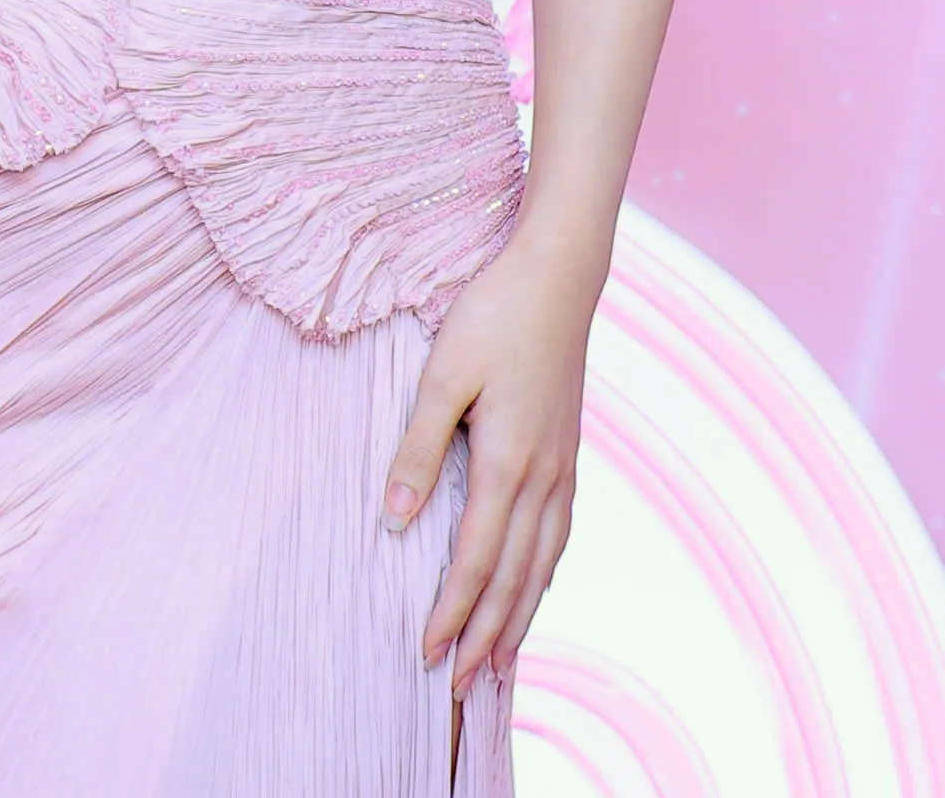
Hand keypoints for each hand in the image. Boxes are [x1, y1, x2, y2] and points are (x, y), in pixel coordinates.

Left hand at [381, 229, 598, 693]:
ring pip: (542, 562)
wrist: (559, 276)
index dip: (451, 611)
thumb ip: (416, 446)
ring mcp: (563, 466)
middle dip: (486, 634)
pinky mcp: (569, 451)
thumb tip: (393, 520)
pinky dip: (543, 573)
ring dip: (519, 615)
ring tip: (499, 660)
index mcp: (506, 461)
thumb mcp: (441, 374)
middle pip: (514, 577)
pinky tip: (533, 583)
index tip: (426, 653)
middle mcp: (542, 476)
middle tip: (459, 685)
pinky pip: (559, 533)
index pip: (474, 559)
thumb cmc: (493, 315)